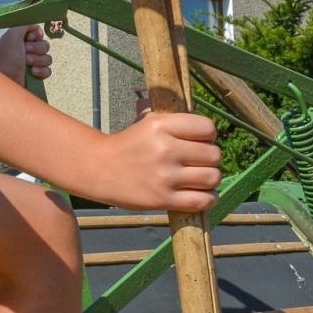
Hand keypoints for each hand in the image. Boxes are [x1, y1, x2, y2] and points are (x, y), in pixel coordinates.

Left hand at [0, 24, 51, 84]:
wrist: (4, 78)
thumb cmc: (6, 57)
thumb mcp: (12, 35)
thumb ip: (24, 25)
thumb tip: (35, 26)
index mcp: (21, 40)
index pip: (39, 33)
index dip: (36, 36)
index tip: (28, 39)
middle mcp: (27, 50)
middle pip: (45, 45)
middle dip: (37, 49)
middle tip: (25, 53)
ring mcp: (33, 63)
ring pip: (48, 58)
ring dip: (38, 60)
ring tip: (27, 64)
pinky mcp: (36, 76)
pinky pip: (48, 71)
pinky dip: (41, 71)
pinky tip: (33, 73)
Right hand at [80, 112, 220, 212]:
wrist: (98, 169)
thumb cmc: (126, 145)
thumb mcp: (144, 121)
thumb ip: (171, 116)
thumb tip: (194, 113)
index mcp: (161, 125)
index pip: (207, 128)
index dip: (208, 135)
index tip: (200, 141)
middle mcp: (165, 149)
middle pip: (214, 154)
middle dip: (209, 158)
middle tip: (198, 161)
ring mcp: (165, 176)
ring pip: (212, 177)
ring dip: (210, 178)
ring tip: (199, 178)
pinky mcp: (163, 199)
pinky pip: (202, 200)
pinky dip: (208, 198)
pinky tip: (201, 194)